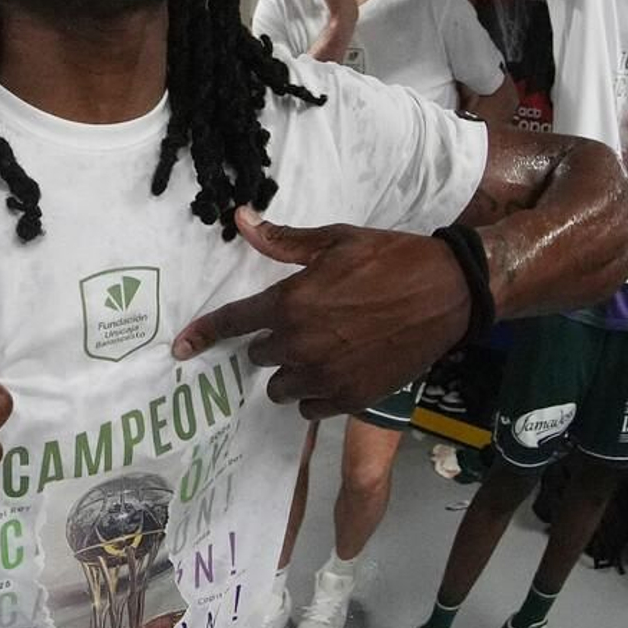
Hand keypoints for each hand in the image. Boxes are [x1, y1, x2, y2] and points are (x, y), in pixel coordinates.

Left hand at [171, 208, 470, 417]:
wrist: (447, 293)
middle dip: (270, 343)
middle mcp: (301, 344)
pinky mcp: (352, 398)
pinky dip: (314, 394)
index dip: (202, 335)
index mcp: (291, 303)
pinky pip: (311, 408)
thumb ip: (282, 241)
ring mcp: (327, 376)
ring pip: (281, 387)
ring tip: (318, 352)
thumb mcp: (334, 241)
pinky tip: (334, 373)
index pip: (232, 323)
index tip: (180, 349)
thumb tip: (241, 219)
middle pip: (258, 357)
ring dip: (290, 372)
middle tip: (300, 326)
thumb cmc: (389, 259)